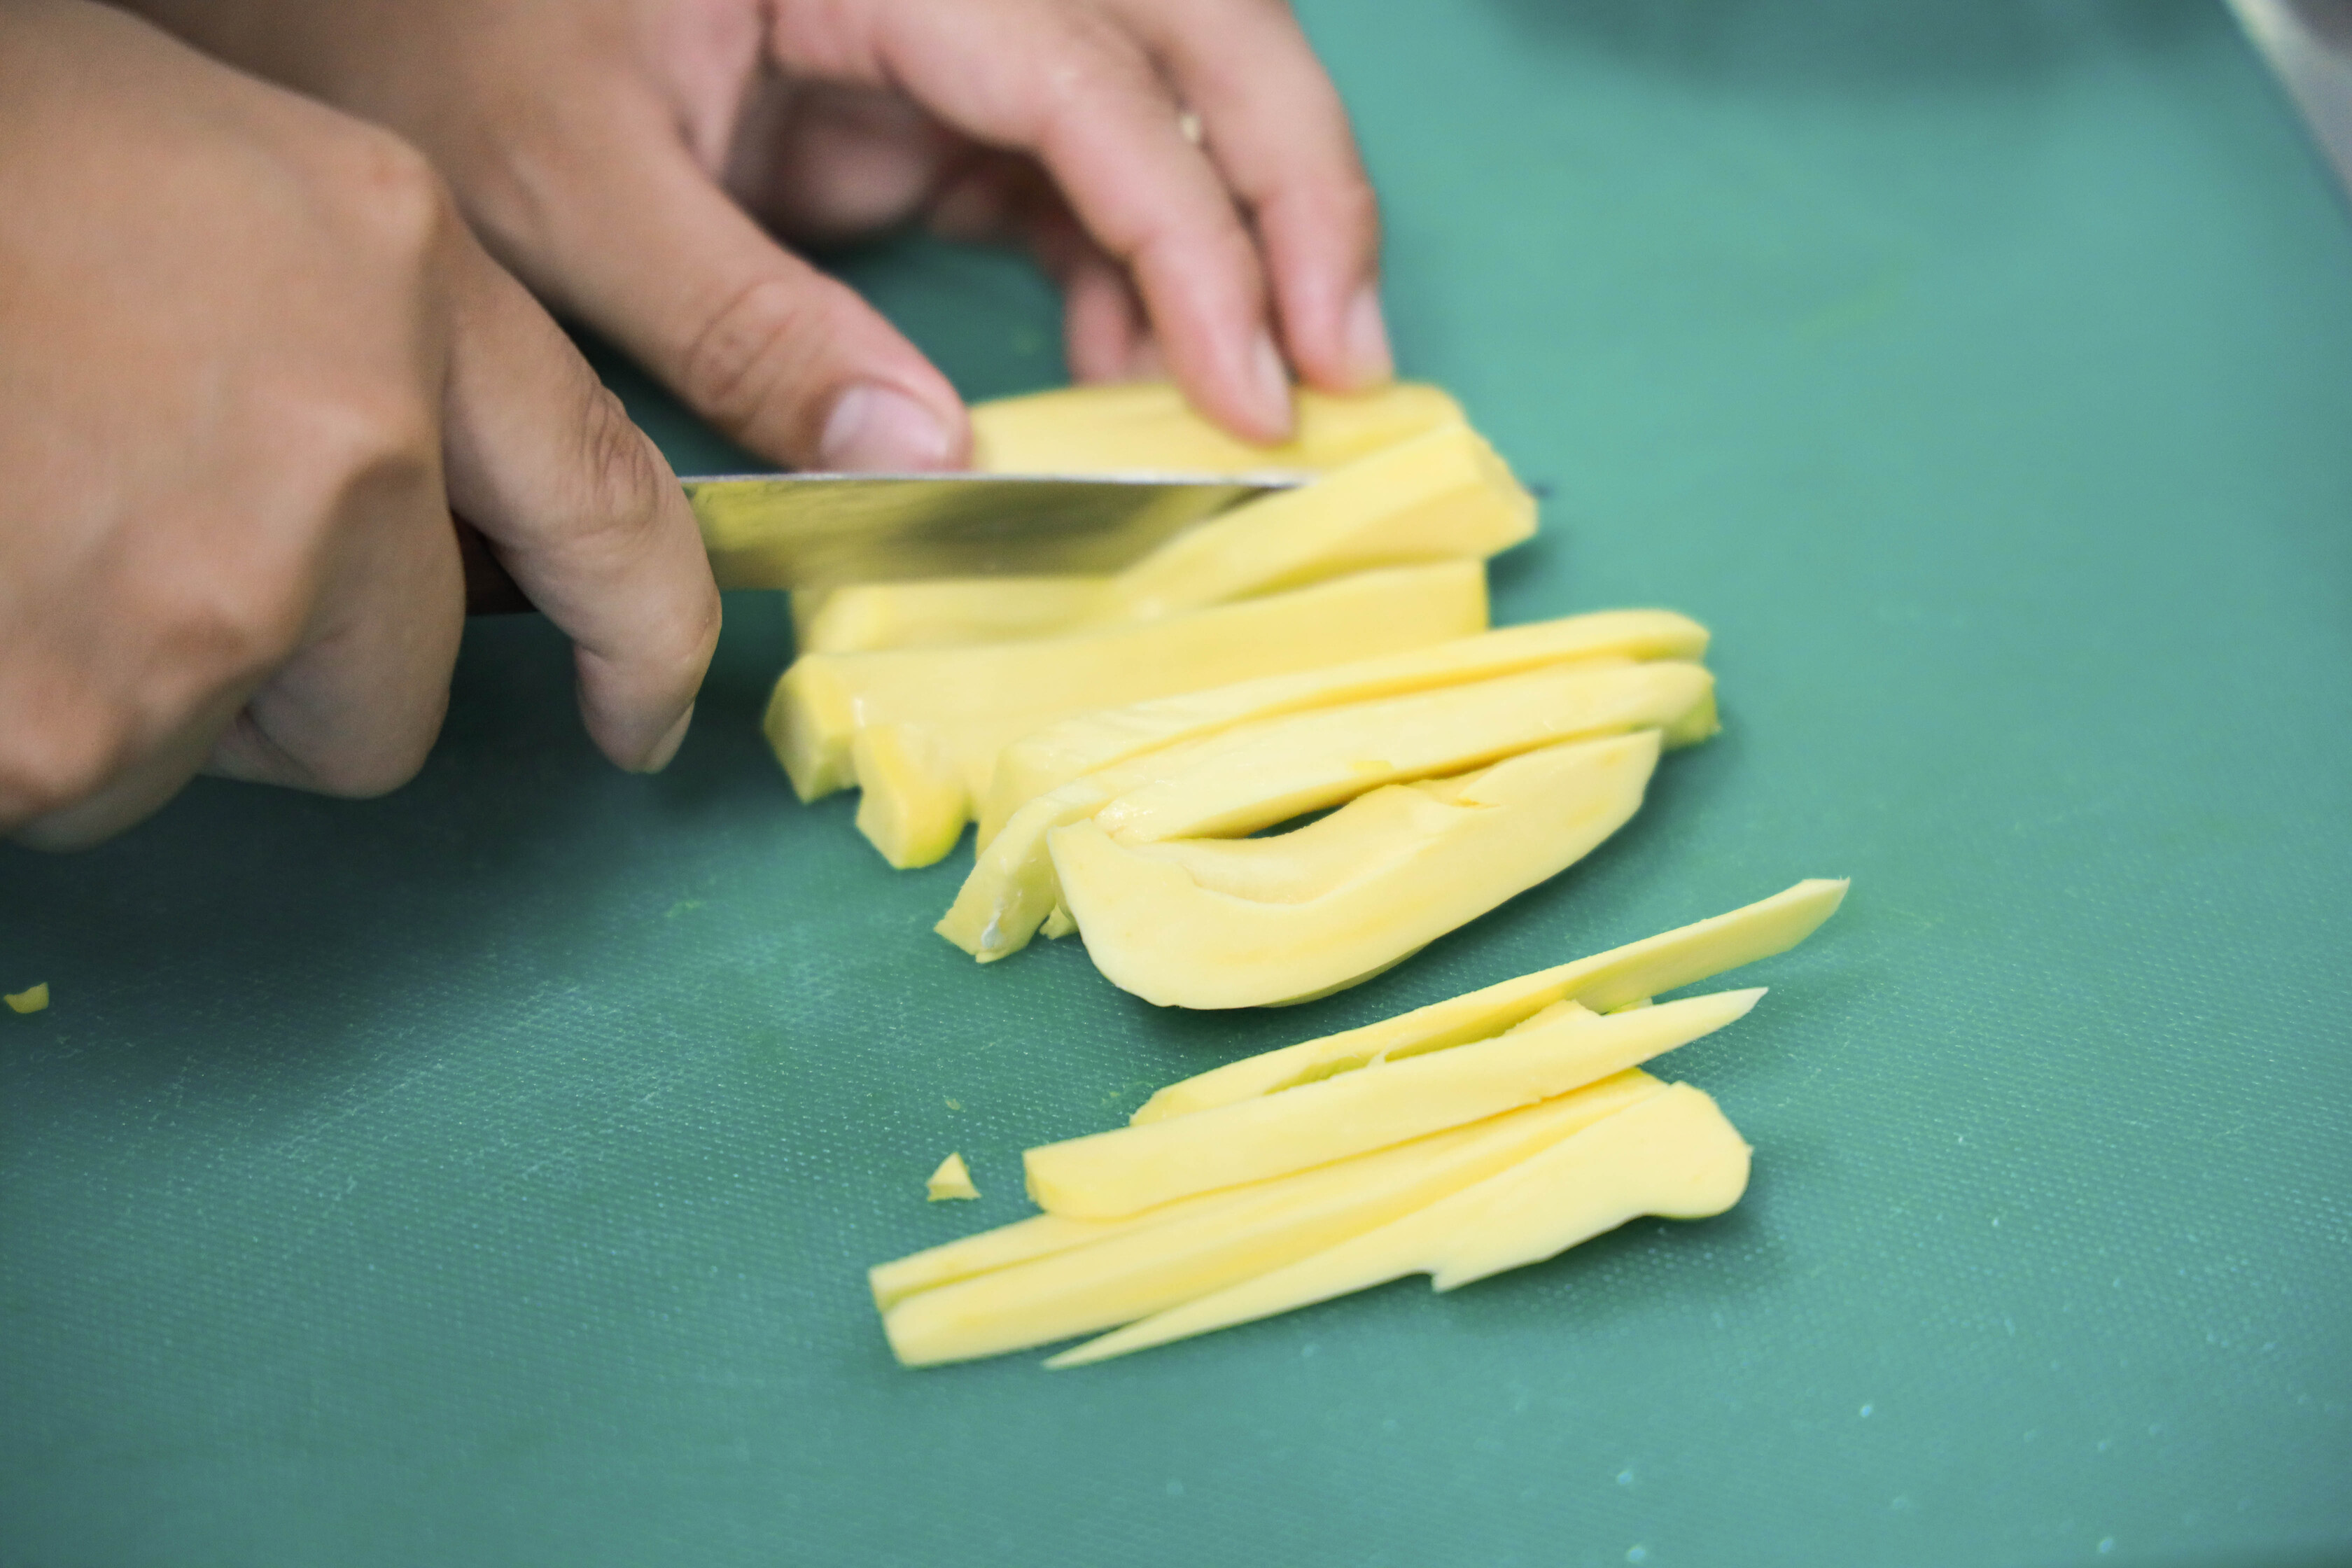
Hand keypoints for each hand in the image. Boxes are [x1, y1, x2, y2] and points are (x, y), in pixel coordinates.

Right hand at [0, 0, 719, 847]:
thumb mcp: (240, 198)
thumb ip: (390, 363)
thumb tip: (450, 539)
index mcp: (405, 283)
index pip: (610, 513)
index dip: (647, 642)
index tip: (644, 715)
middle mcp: (348, 449)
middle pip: (386, 705)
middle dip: (284, 676)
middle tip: (135, 549)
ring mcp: (204, 593)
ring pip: (208, 748)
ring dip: (128, 682)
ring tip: (20, 523)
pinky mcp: (62, 719)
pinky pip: (76, 777)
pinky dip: (26, 715)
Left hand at [121, 0, 1392, 467]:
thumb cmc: (430, 40)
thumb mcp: (564, 190)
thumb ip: (742, 323)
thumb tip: (923, 463)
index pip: (1090, 77)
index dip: (1197, 235)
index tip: (1258, 389)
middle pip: (1200, 33)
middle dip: (1300, 196)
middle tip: (1354, 365)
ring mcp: (943, 25)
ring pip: (1174, 92)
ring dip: (1244, 233)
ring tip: (1278, 384)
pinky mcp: (925, 94)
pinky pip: (1083, 169)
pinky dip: (1137, 271)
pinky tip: (1140, 376)